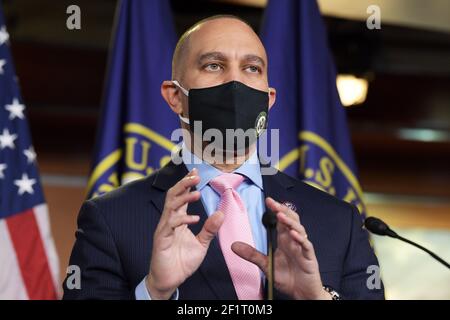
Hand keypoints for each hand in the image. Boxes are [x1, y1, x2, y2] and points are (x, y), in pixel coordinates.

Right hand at [146, 168, 224, 298]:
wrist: (170, 280)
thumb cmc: (182, 261)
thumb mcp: (201, 244)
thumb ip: (210, 229)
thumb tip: (220, 213)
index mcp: (178, 219)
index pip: (181, 196)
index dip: (187, 183)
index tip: (195, 172)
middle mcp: (169, 220)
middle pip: (172, 195)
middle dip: (183, 184)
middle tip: (195, 176)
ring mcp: (164, 229)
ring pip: (170, 206)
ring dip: (183, 197)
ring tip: (197, 193)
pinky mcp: (161, 239)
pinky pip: (170, 224)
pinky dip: (182, 219)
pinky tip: (195, 219)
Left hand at [232, 197, 330, 299]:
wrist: (301, 292)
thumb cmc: (287, 277)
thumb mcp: (265, 264)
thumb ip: (251, 254)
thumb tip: (233, 245)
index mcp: (284, 240)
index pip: (281, 220)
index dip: (276, 209)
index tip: (268, 200)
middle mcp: (294, 240)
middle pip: (291, 220)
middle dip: (283, 210)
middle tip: (273, 204)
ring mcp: (302, 248)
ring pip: (299, 230)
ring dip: (290, 222)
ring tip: (281, 216)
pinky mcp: (309, 258)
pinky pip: (306, 245)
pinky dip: (300, 239)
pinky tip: (293, 234)